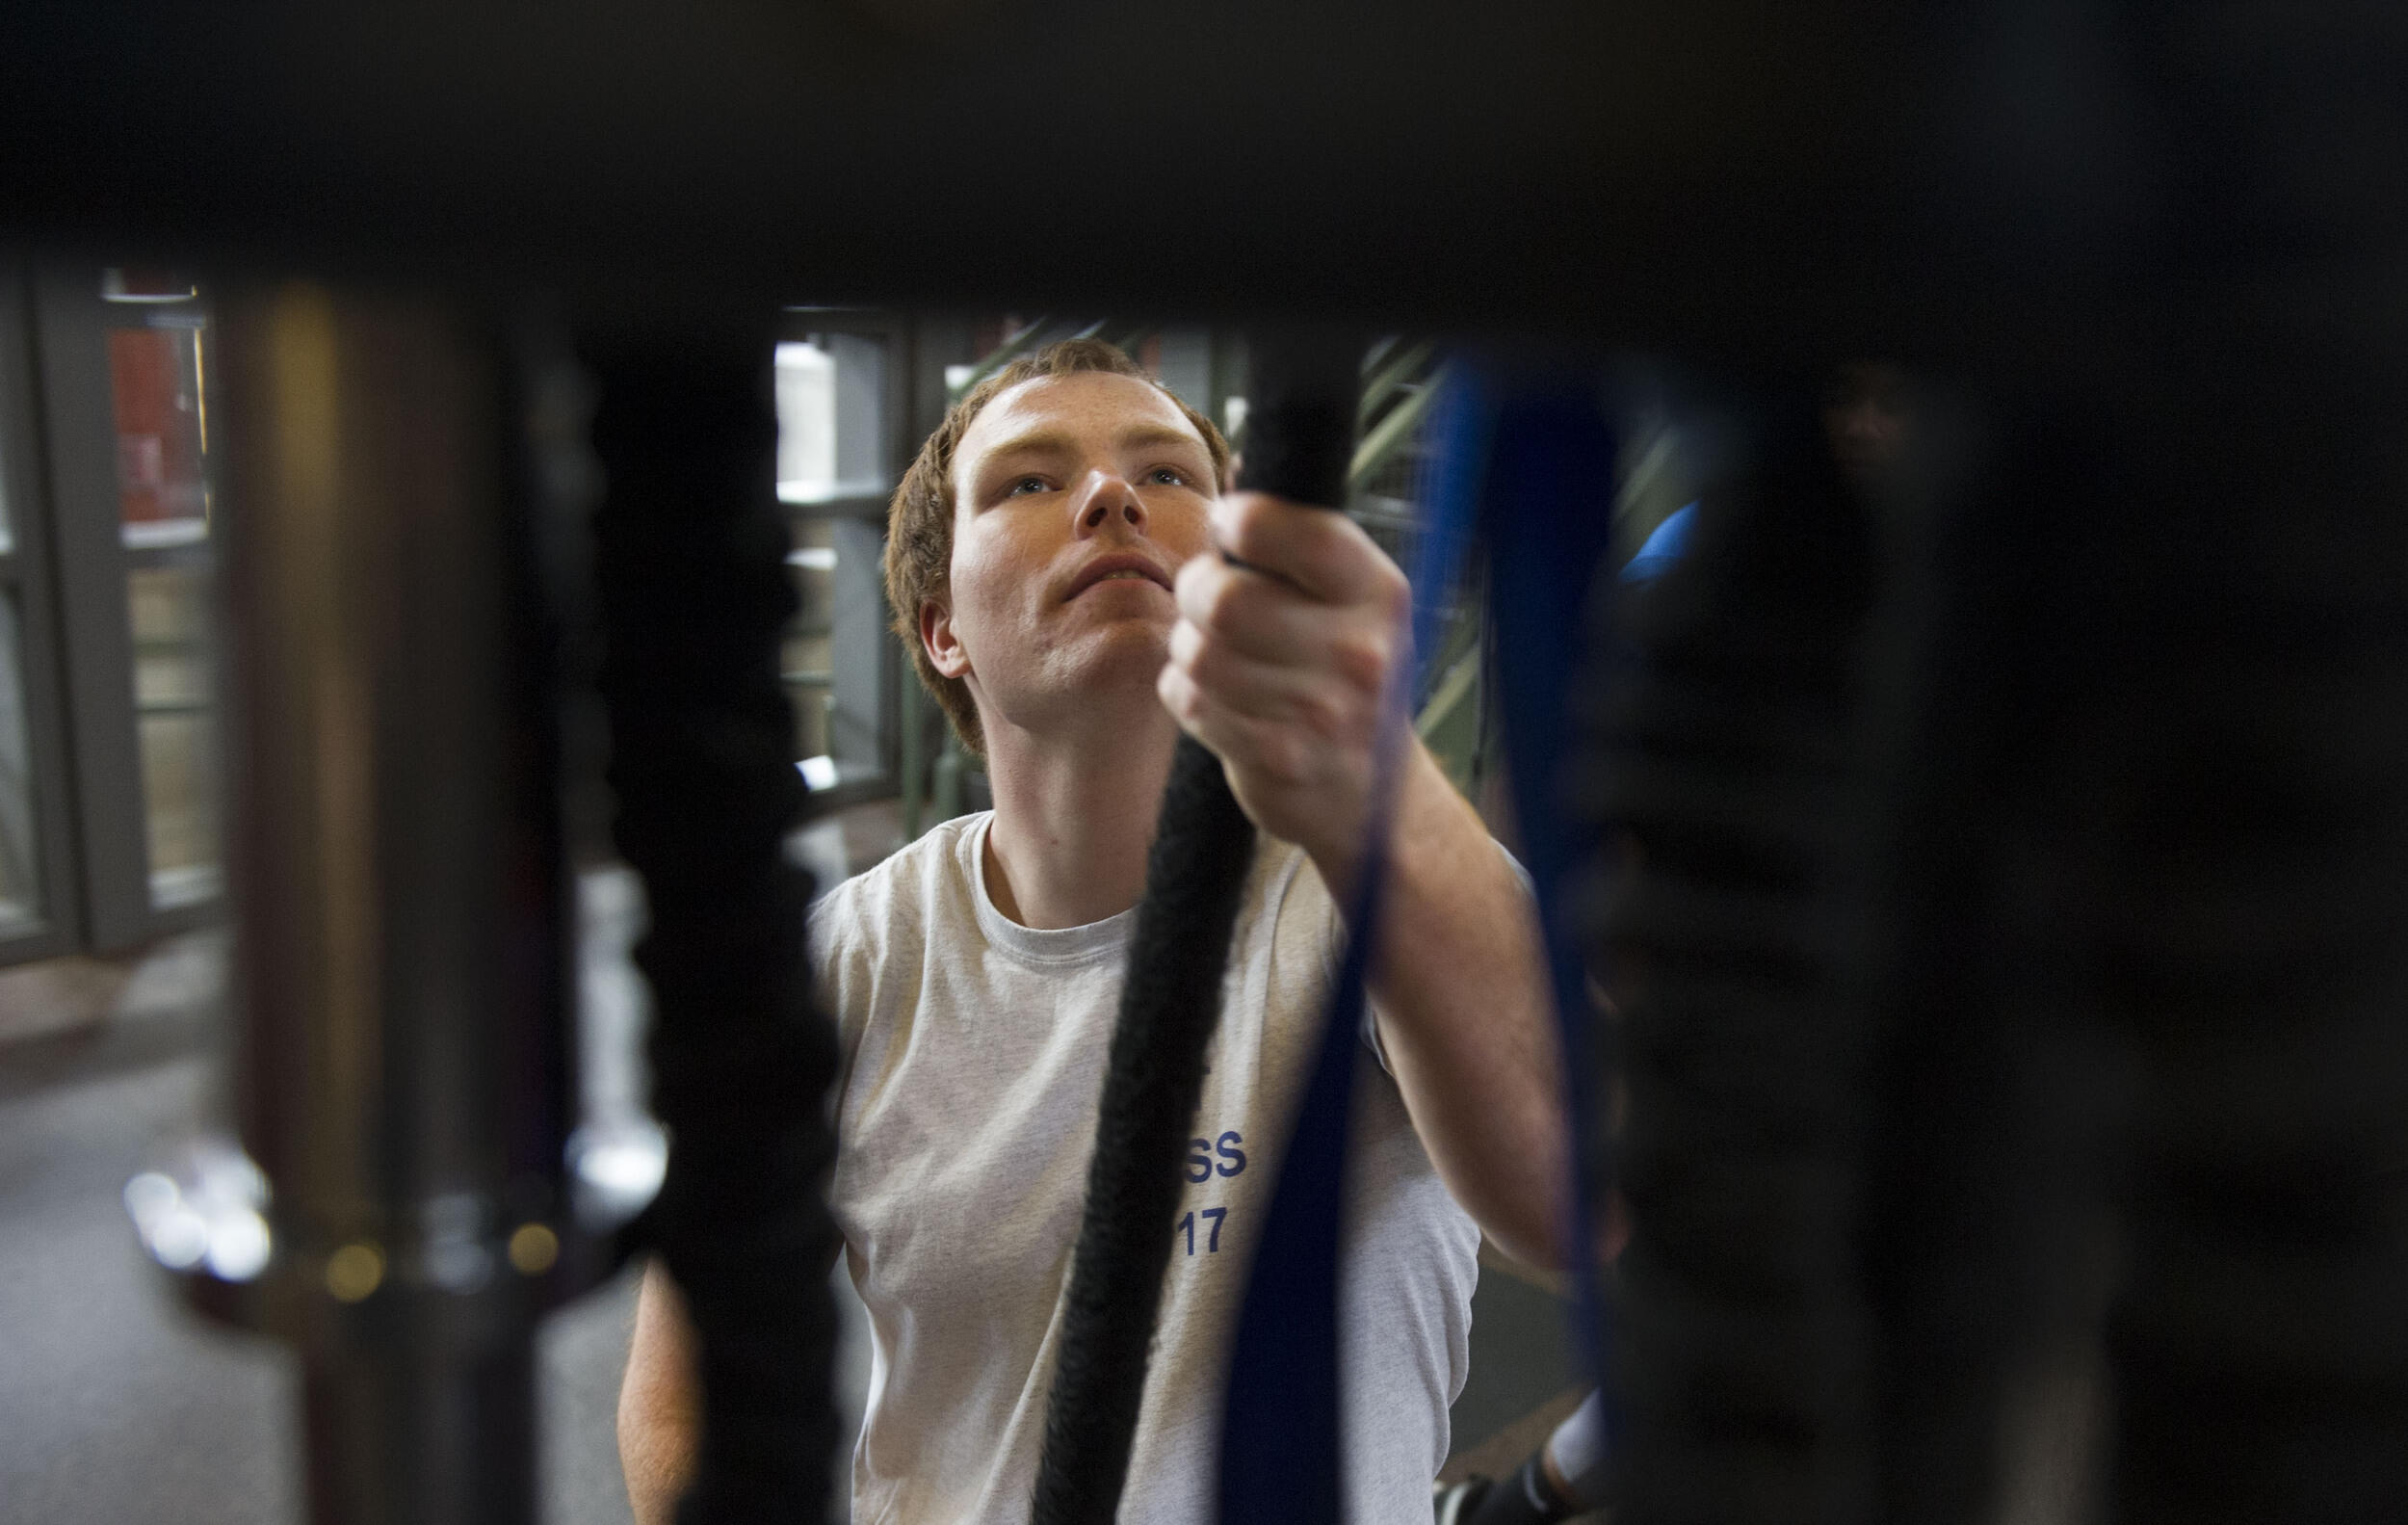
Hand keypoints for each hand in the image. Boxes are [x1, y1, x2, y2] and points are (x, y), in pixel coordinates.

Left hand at [1157, 492, 1409, 890]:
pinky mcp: (1280, 759)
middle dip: (1196, 591)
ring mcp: (1322, 711)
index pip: (1295, 529)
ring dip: (1188, 647)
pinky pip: (1190, 700)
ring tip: (1212, 654)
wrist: (1370, 795)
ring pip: (1199, 651)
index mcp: (1378, 592)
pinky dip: (1184, 691)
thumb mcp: (1349, 602)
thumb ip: (1299, 543)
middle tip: (1205, 599)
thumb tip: (1241, 468)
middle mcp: (1359, 650)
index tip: (1231, 531)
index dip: (1240, 521)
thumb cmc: (1343, 678)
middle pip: (1224, 596)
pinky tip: (1213, 696)